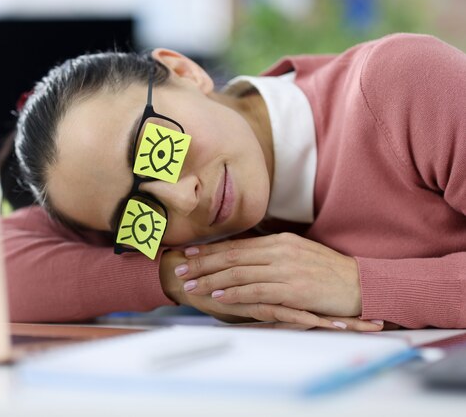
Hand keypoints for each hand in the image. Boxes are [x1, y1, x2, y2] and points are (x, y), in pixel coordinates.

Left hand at [176, 233, 362, 317]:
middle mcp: (279, 251)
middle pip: (232, 257)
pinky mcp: (293, 289)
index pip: (237, 245)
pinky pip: (257, 290)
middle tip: (178, 269)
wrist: (360, 284)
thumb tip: (247, 257)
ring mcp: (286, 269)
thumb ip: (273, 254)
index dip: (210, 250)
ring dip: (211, 280)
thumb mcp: (299, 254)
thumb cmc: (328, 272)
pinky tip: (218, 297)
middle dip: (202, 264)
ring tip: (190, 286)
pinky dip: (235, 293)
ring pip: (239, 273)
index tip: (188, 253)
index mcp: (279, 241)